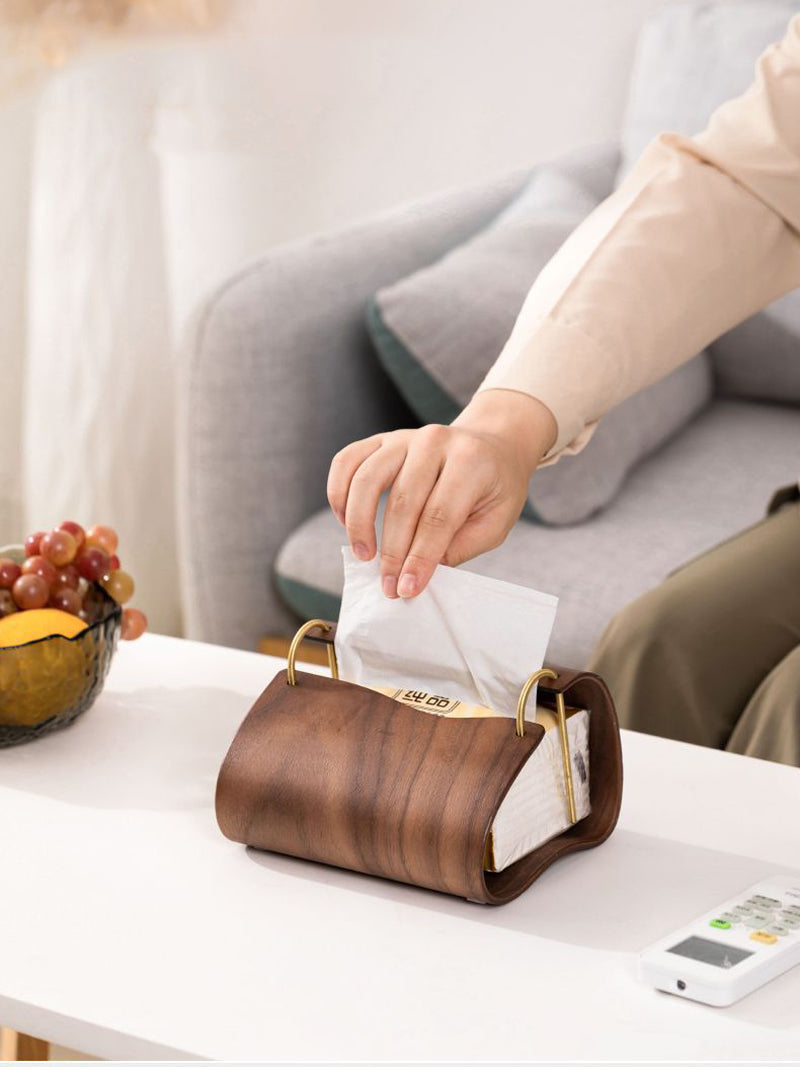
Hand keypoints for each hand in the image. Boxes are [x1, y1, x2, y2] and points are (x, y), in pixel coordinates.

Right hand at [326, 389, 555, 597]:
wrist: (492, 445)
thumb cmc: (494, 488)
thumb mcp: (496, 521)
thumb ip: (462, 545)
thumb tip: (419, 571)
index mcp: (471, 461)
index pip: (439, 515)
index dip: (420, 557)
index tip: (407, 589)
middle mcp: (435, 441)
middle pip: (403, 502)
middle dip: (392, 551)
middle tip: (388, 586)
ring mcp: (404, 437)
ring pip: (367, 479)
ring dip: (359, 524)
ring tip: (363, 556)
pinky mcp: (381, 439)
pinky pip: (347, 461)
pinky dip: (338, 493)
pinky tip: (344, 521)